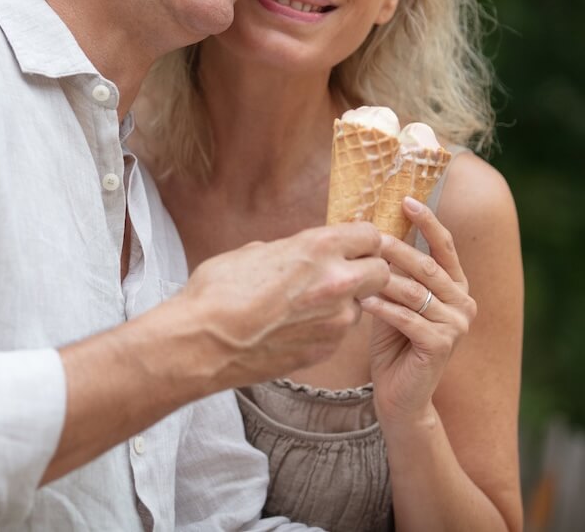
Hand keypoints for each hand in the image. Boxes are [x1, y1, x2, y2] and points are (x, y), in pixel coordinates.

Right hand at [179, 223, 390, 389]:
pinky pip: (339, 332)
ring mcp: (336, 321)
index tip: (350, 244)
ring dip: (344, 302)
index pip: (370, 234)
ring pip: (360, 305)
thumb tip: (302, 254)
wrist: (202, 342)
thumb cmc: (218, 291)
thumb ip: (292, 251)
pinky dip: (325, 327)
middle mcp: (337, 282)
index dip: (360, 239)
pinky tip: (294, 327)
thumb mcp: (255, 251)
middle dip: (367, 270)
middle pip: (382, 272)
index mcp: (318, 247)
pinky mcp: (327, 350)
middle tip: (343, 273)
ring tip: (305, 305)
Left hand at [361, 197, 476, 427]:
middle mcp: (464, 303)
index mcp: (457, 287)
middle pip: (426, 266)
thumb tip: (374, 228)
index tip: (406, 199)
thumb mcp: (395, 299)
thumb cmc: (393, 343)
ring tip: (356, 268)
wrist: (401, 395)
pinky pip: (407, 318)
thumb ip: (394, 271)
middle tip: (368, 236)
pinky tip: (362, 302)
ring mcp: (457, 325)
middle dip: (395, 248)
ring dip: (382, 279)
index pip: (444, 247)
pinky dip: (382, 308)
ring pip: (414, 291)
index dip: (427, 221)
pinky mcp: (441, 345)